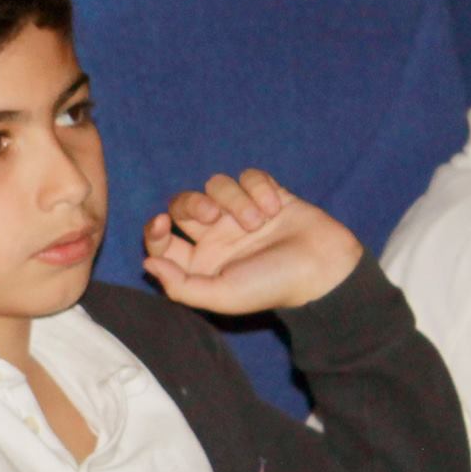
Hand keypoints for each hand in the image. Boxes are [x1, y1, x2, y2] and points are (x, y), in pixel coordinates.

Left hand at [142, 169, 363, 313]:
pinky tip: (275, 208)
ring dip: (235, 199)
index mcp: (200, 262)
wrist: (322, 269)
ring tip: (258, 222)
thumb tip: (147, 262)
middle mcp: (216, 236)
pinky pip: (248, 175)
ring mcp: (240, 214)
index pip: (162, 239)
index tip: (162, 223)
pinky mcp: (266, 195)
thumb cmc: (271, 286)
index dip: (154, 229)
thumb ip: (180, 284)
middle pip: (182, 203)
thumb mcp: (220, 295)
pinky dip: (259, 188)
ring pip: (216, 184)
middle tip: (213, 216)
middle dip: (192, 203)